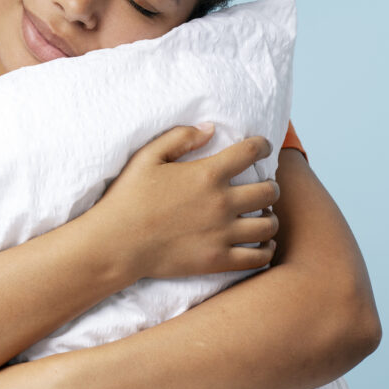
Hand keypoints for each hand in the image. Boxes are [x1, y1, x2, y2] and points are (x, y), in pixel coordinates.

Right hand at [86, 124, 279, 280]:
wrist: (116, 244)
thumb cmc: (128, 198)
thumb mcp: (147, 157)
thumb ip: (180, 137)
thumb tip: (210, 128)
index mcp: (207, 174)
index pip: (251, 152)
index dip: (262, 146)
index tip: (263, 147)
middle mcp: (222, 203)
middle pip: (268, 191)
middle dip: (271, 186)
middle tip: (264, 187)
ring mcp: (222, 234)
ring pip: (268, 225)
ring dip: (270, 217)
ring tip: (263, 216)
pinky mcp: (218, 260)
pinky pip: (258, 257)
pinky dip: (266, 250)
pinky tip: (263, 244)